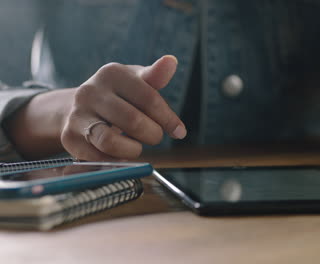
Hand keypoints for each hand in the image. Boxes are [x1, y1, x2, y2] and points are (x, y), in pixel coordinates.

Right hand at [60, 55, 185, 160]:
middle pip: (133, 122)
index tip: (179, 131)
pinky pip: (98, 157)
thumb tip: (172, 61)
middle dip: (153, 135)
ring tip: (138, 147)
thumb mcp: (137, 81)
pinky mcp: (69, 137)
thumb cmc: (119, 94)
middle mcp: (90, 91)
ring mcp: (77, 114)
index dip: (168, 119)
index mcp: (112, 73)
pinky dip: (115, 159)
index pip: (149, 99)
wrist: (78, 107)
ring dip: (133, 150)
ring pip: (110, 142)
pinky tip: (120, 152)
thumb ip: (155, 76)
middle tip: (155, 137)